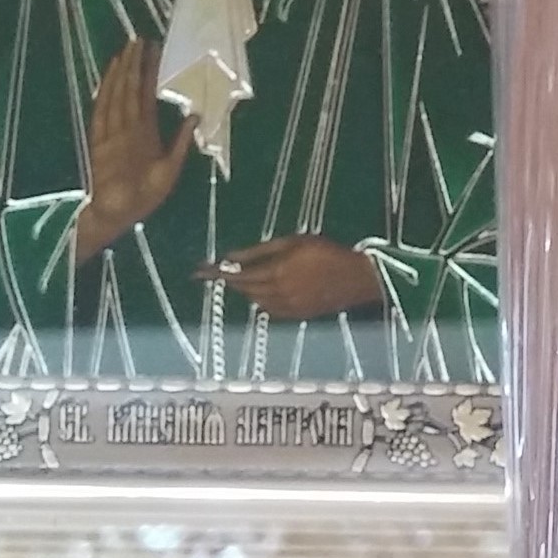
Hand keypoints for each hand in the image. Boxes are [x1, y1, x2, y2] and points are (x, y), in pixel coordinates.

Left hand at [74, 37, 193, 261]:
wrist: (107, 212)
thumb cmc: (143, 195)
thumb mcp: (170, 172)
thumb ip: (181, 142)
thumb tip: (195, 115)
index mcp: (145, 131)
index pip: (147, 92)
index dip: (149, 70)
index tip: (153, 50)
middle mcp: (124, 125)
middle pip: (128, 87)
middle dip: (132, 62)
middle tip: (136, 40)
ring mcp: (107, 130)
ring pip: (111, 93)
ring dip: (116, 71)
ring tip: (122, 51)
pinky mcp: (94, 137)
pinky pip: (98, 107)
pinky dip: (102, 90)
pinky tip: (106, 79)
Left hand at [204, 236, 386, 319]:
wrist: (359, 278)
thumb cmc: (328, 252)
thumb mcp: (294, 242)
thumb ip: (260, 251)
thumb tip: (231, 256)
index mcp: (276, 272)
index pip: (237, 275)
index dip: (216, 273)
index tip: (198, 272)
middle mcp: (277, 293)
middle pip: (244, 289)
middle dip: (232, 281)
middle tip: (221, 272)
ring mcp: (287, 308)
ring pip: (255, 301)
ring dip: (248, 290)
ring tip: (248, 279)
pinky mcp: (297, 316)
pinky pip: (270, 311)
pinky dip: (261, 301)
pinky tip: (266, 292)